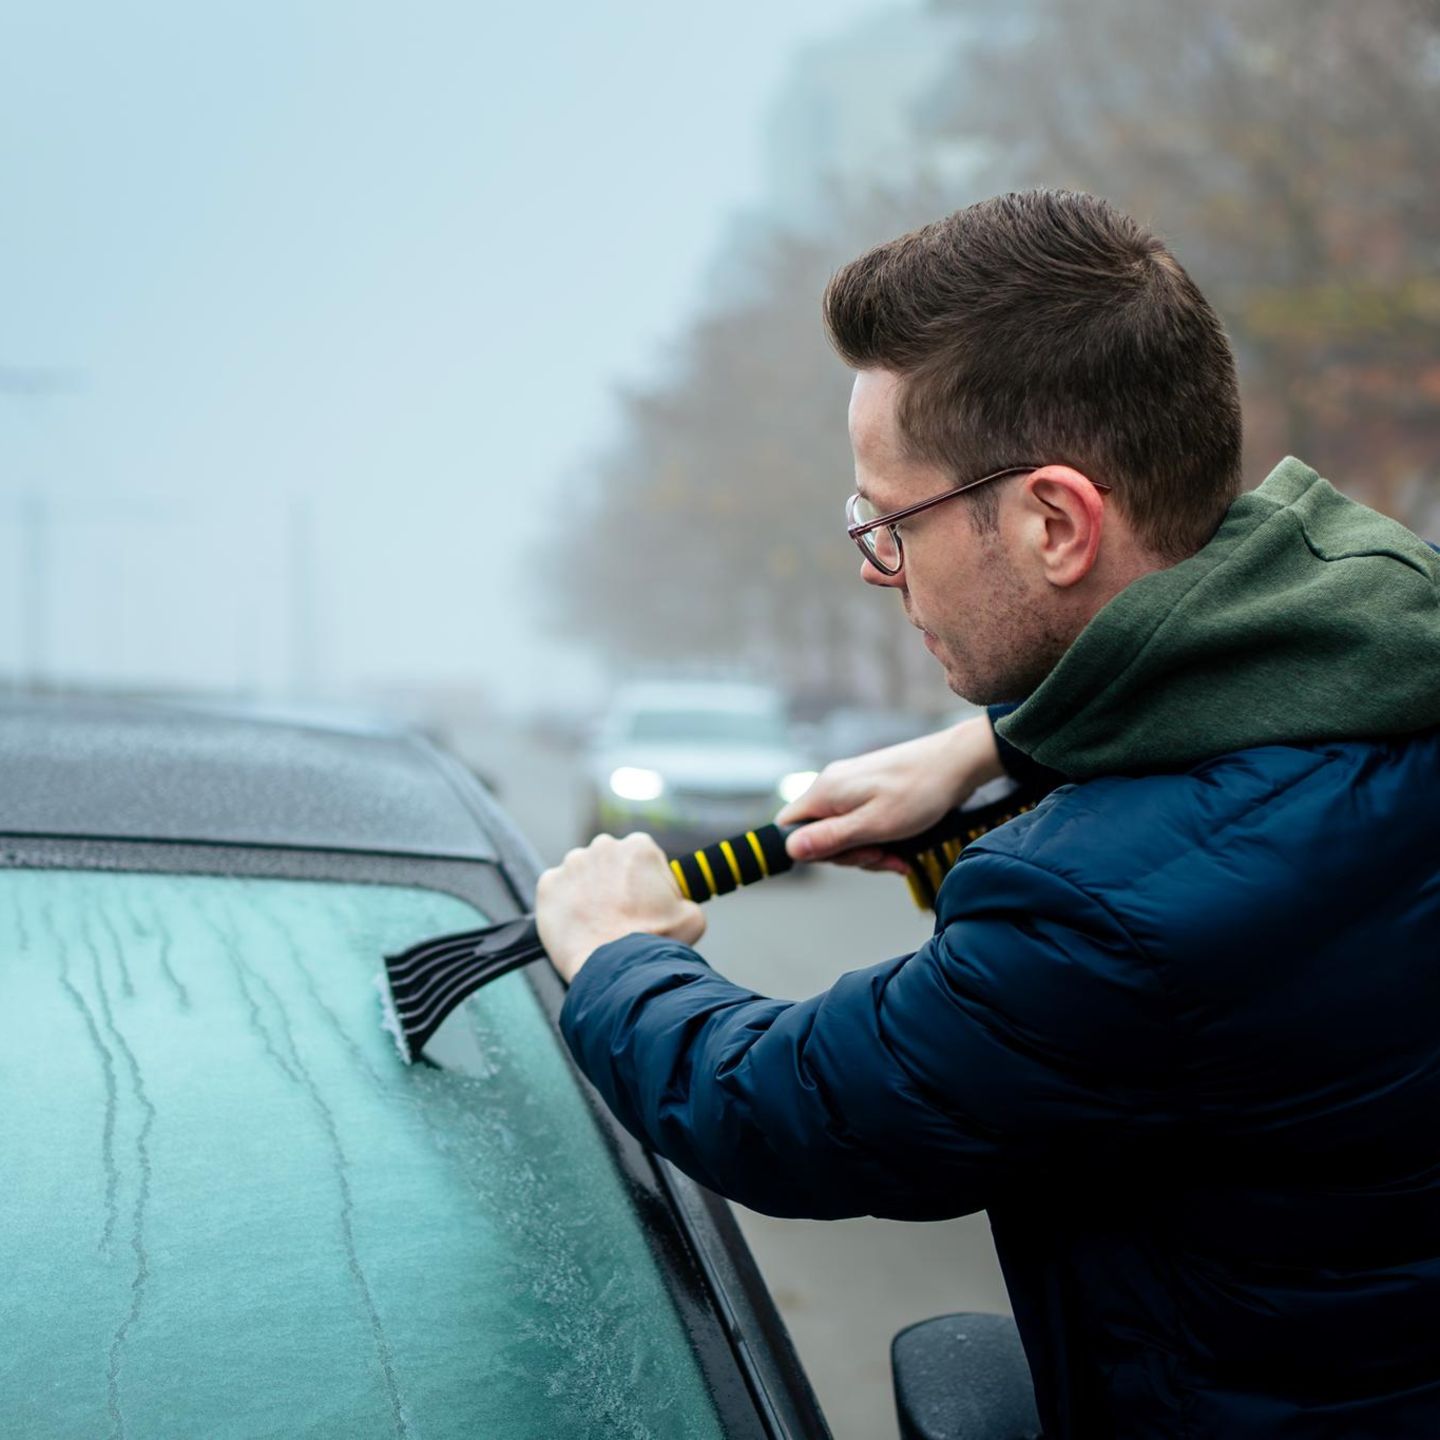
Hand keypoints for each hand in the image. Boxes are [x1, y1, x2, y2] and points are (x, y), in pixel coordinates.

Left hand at [536, 832, 705, 983]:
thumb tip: (680, 905)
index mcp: (639, 847)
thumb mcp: (692, 917)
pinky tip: (578, 926)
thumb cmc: (656, 943)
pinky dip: (564, 906)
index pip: (642, 858)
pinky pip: (556, 892)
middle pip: (609, 863)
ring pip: (582, 876)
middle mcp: (603, 847)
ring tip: (598, 925)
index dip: (646, 882)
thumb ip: (685, 900)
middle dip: (614, 884)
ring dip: (588, 893)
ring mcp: (571, 865)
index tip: (644, 903)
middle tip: (621, 916)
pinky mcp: (547, 886)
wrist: (618, 969)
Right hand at [777, 715, 1003, 868]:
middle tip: (881, 856)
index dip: (808, 851)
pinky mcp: (868, 790)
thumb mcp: (875, 825)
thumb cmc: (920, 791)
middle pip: (818, 834)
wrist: (956, 763)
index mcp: (826, 791)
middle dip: (849, 854)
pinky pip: (860, 822)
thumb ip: (831, 838)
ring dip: (868, 850)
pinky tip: (901, 849)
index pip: (788, 827)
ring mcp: (850, 786)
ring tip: (897, 854)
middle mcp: (832, 785)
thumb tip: (790, 850)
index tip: (843, 856)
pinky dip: (878, 839)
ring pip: (842, 832)